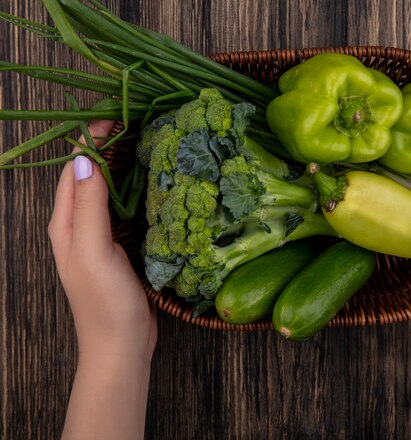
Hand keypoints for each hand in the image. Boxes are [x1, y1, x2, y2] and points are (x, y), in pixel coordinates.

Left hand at [48, 121, 155, 438]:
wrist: (121, 346)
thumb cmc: (105, 302)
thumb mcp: (93, 251)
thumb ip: (87, 207)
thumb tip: (81, 160)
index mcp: (65, 223)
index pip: (72, 169)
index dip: (90, 139)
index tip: (115, 117)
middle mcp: (78, 225)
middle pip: (88, 175)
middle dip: (106, 146)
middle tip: (136, 125)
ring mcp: (99, 236)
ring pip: (107, 190)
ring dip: (121, 165)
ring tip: (145, 144)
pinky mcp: (119, 247)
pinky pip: (123, 208)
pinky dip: (134, 189)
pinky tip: (152, 184)